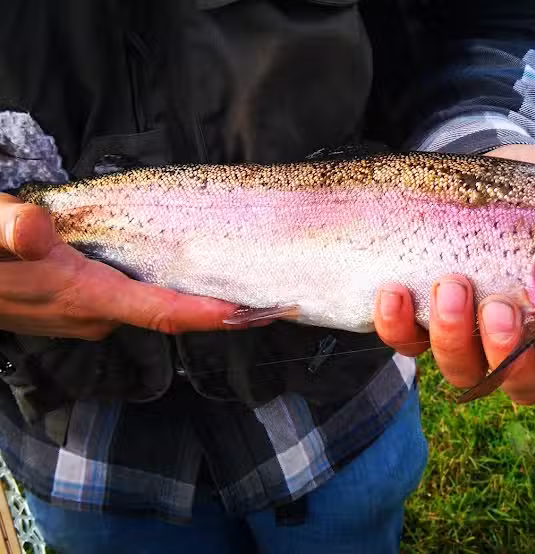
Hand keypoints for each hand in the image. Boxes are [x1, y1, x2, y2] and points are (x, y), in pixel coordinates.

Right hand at [0, 193, 244, 338]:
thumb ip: (11, 229)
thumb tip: (34, 231)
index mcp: (87, 297)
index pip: (163, 312)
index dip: (211, 316)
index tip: (256, 314)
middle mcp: (94, 316)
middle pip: (169, 311)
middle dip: (216, 305)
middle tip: (266, 290)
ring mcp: (86, 318)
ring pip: (150, 305)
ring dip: (191, 296)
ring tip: (237, 277)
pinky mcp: (79, 310)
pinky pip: (132, 301)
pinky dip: (161, 288)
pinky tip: (180, 269)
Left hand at [374, 144, 534, 402]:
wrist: (465, 169)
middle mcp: (525, 341)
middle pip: (529, 385)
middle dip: (516, 357)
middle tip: (508, 311)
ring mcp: (469, 337)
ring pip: (468, 372)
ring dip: (458, 337)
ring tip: (450, 285)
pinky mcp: (420, 325)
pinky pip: (409, 345)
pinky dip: (399, 326)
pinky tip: (393, 291)